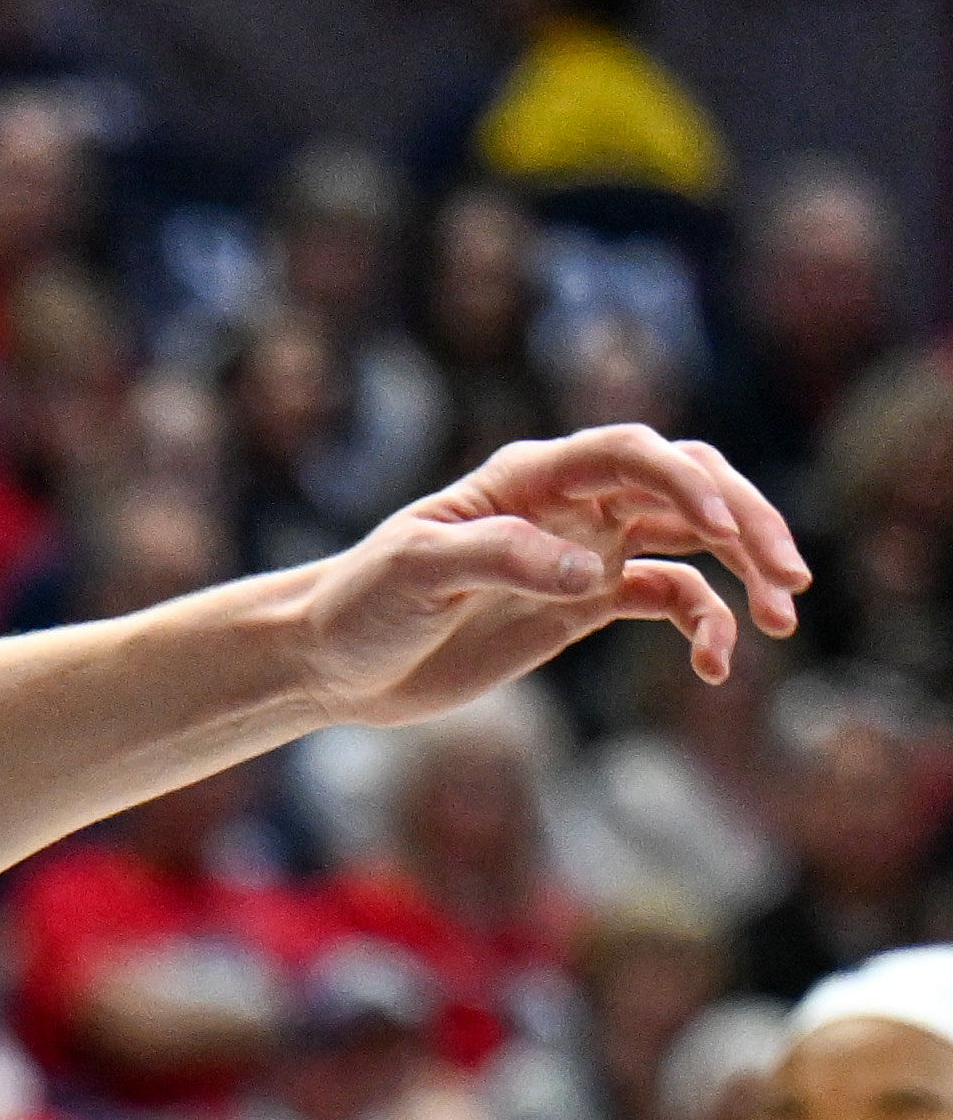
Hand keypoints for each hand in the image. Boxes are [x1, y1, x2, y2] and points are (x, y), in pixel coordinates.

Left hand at [293, 424, 804, 723]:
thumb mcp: (416, 573)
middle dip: (747, 521)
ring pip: (694, 541)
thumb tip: (593, 570)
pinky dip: (703, 624)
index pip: (633, 453)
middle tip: (788, 575)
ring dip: (745, 571)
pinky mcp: (585, 604)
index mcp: (531, 477)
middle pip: (688, 488)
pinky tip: (714, 666)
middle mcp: (573, 502)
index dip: (685, 479)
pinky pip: (669, 600)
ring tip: (781, 619)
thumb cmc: (361, 603)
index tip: (720, 522)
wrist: (331, 660)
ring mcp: (586, 550)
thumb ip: (502, 560)